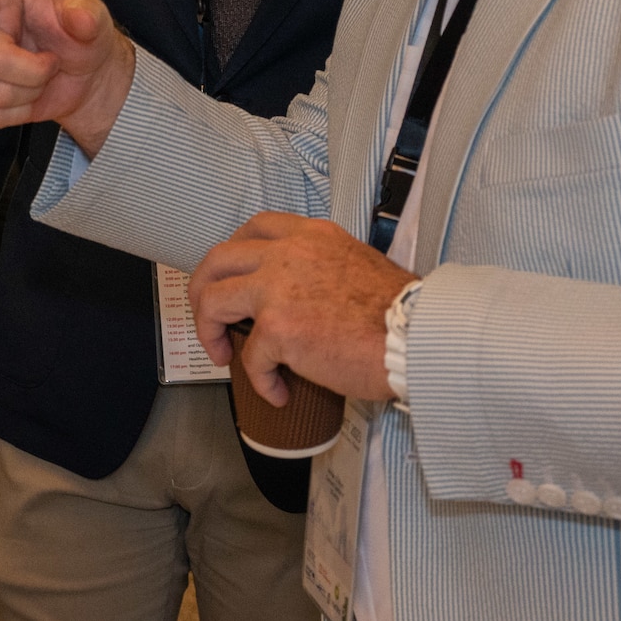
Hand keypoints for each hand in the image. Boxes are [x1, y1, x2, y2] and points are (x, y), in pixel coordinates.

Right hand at [0, 0, 136, 155]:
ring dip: (29, 93)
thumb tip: (81, 20)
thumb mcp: (93, 16)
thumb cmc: (81, 33)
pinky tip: (29, 95)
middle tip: (53, 62)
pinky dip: (19, 114)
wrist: (83, 71)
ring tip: (42, 75)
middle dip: (33, 72)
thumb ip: (88, 15)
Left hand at [189, 212, 412, 404]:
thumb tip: (297, 294)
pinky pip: (250, 357)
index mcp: (311, 236)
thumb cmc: (400, 313)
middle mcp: (288, 254)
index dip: (233, 254)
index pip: (254, 228)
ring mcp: (278, 288)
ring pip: (213, 301)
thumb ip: (320, 267)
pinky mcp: (279, 328)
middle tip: (209, 317)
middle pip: (217, 260)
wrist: (419, 338)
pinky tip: (278, 392)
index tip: (230, 276)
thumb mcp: (356, 264)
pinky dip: (259, 379)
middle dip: (202, 291)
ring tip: (222, 355)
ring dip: (210, 331)